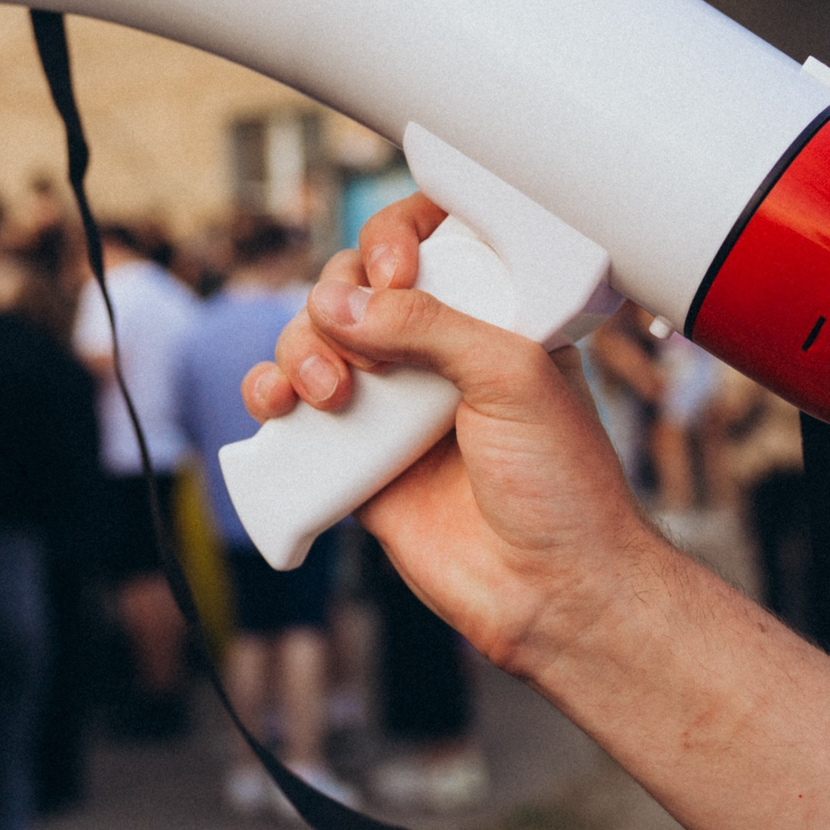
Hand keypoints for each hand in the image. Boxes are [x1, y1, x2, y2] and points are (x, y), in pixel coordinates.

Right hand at [242, 203, 660, 682]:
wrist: (551, 591)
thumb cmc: (562, 484)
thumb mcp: (512, 376)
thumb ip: (428, 325)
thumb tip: (338, 304)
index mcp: (487, 317)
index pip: (425, 243)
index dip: (393, 239)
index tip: (392, 268)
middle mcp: (434, 354)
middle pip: (352, 287)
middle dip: (336, 300)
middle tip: (363, 352)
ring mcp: (390, 406)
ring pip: (313, 340)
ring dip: (300, 349)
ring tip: (326, 394)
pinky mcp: (352, 459)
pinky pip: (290, 410)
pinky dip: (268, 393)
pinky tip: (275, 405)